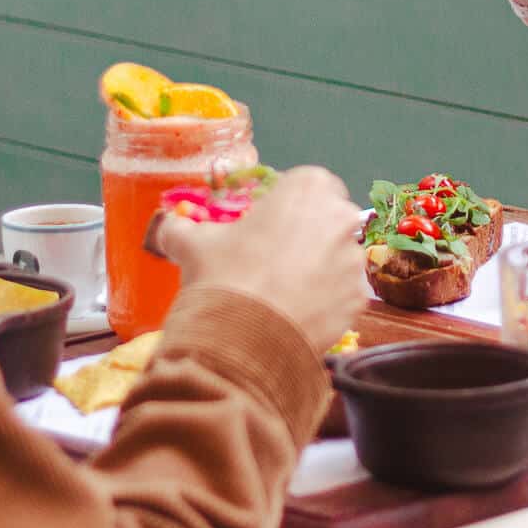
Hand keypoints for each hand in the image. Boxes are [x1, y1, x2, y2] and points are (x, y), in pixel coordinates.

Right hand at [156, 166, 366, 351]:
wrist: (241, 342)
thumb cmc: (222, 276)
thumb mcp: (192, 243)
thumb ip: (182, 227)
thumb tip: (169, 227)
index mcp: (308, 187)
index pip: (306, 185)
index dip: (287, 205)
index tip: (267, 225)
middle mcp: (341, 217)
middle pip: (327, 220)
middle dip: (306, 235)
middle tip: (273, 259)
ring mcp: (353, 261)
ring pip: (338, 259)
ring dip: (317, 270)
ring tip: (282, 293)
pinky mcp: (358, 300)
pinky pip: (342, 295)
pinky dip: (324, 303)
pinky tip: (295, 315)